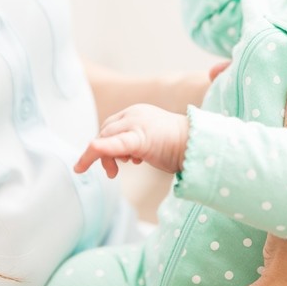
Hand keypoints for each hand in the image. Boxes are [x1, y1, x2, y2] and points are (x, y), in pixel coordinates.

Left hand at [74, 104, 188, 177]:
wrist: (198, 145)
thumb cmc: (178, 146)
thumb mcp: (151, 140)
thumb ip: (135, 142)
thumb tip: (122, 156)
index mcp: (136, 112)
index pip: (111, 126)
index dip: (105, 143)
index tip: (109, 161)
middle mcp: (134, 114)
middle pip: (106, 131)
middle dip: (102, 153)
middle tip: (111, 172)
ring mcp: (136, 123)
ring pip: (106, 137)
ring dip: (103, 157)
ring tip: (114, 172)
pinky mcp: (140, 137)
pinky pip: (114, 144)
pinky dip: (99, 150)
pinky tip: (88, 157)